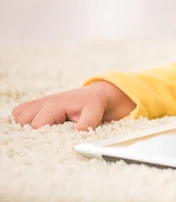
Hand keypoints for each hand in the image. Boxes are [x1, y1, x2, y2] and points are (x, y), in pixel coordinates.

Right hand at [11, 81, 135, 130]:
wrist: (94, 95)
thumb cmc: (93, 104)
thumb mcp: (94, 112)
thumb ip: (87, 123)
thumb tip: (77, 133)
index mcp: (55, 105)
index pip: (36, 124)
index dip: (40, 137)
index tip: (48, 144)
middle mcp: (44, 102)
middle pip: (23, 121)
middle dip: (29, 132)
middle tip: (44, 139)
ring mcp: (39, 103)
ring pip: (18, 115)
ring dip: (23, 126)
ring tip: (38, 134)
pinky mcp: (37, 105)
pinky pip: (19, 112)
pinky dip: (21, 120)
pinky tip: (32, 128)